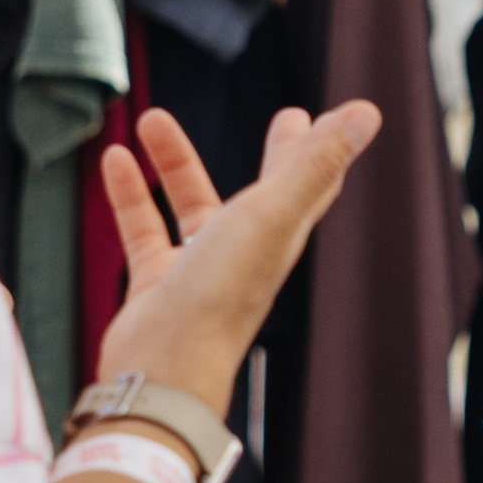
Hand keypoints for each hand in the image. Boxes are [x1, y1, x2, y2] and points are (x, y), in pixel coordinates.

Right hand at [96, 101, 379, 421]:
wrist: (163, 370)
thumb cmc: (220, 296)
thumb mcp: (268, 215)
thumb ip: (313, 163)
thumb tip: (369, 112)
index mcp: (282, 234)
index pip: (315, 182)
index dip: (328, 147)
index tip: (344, 115)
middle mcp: (248, 252)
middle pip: (269, 192)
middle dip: (281, 155)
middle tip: (290, 118)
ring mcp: (202, 271)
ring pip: (194, 205)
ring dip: (177, 163)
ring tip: (152, 119)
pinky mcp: (158, 286)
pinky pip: (145, 229)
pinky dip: (131, 194)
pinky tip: (113, 160)